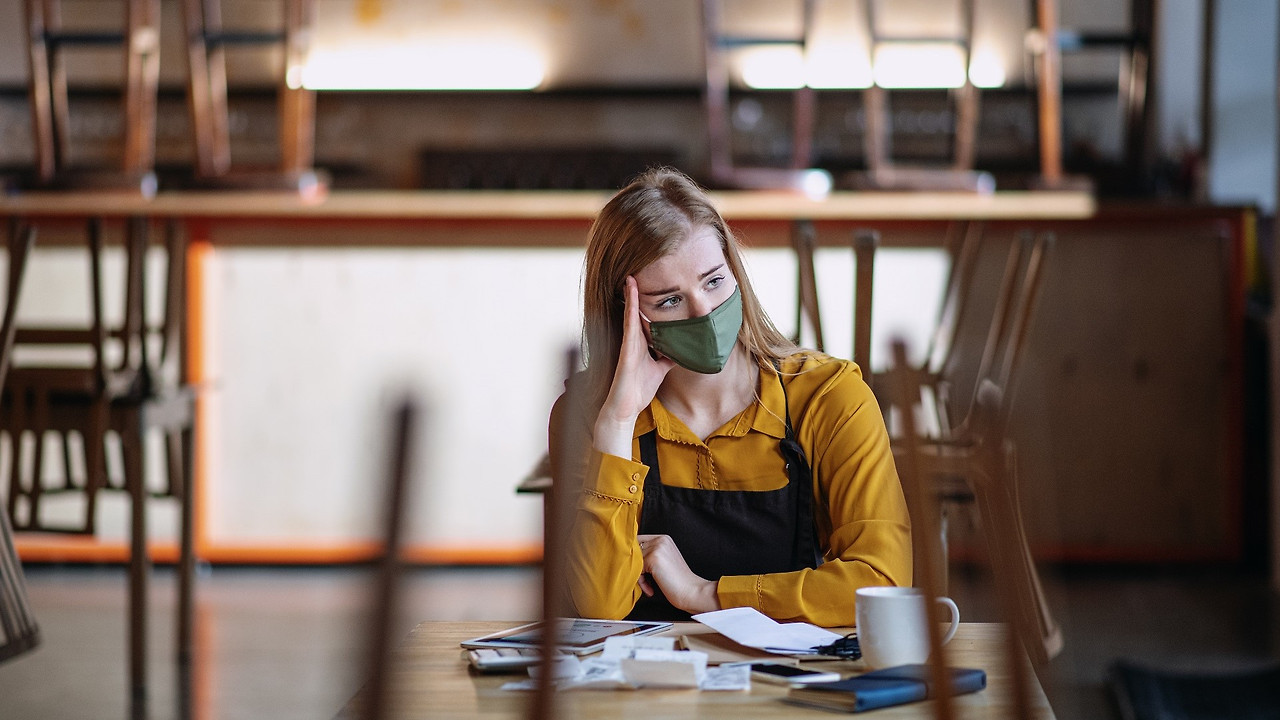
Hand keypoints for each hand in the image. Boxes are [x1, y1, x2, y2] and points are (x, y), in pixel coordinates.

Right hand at [594, 276, 674, 457]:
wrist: (626, 408)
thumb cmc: (639, 389)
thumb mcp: (660, 370)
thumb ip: (668, 358)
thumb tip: (682, 349)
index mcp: (641, 344)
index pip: (643, 318)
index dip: (644, 302)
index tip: (649, 285)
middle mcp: (633, 340)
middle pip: (635, 311)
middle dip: (635, 294)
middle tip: (638, 272)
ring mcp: (628, 343)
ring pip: (630, 313)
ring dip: (630, 295)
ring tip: (632, 276)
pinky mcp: (626, 348)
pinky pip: (629, 323)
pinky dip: (630, 307)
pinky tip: (630, 294)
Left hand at [637, 534, 719, 613]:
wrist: (691, 591)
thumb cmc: (678, 582)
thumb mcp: (664, 561)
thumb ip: (650, 555)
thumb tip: (628, 557)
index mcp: (664, 538)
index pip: (638, 541)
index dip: (635, 557)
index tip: (639, 571)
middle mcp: (660, 539)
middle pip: (633, 550)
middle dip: (636, 567)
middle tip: (645, 581)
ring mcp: (657, 547)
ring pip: (634, 560)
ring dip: (638, 576)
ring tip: (649, 585)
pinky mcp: (653, 558)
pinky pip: (636, 569)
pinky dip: (641, 582)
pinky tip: (650, 589)